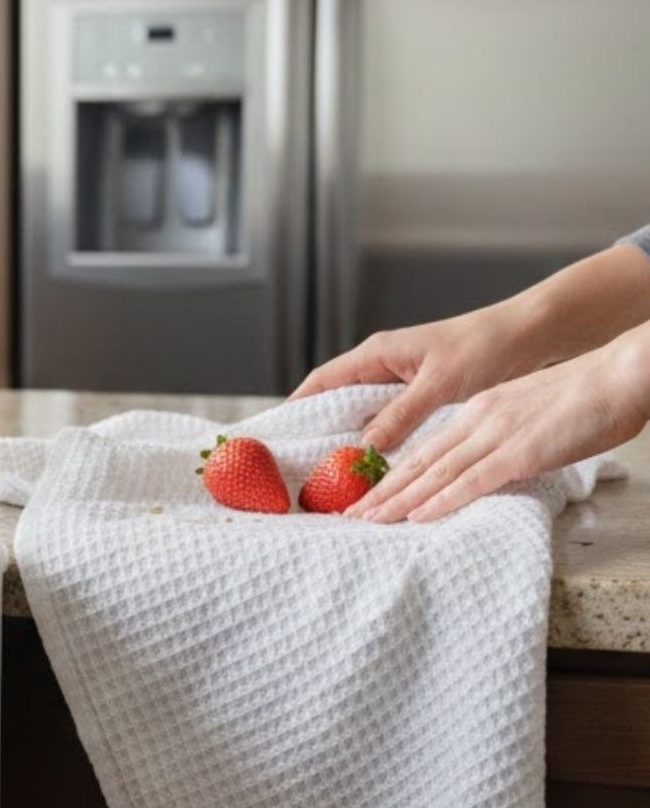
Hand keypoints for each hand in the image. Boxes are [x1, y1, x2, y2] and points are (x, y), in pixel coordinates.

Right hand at [290, 303, 545, 449]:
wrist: (530, 335)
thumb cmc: (485, 347)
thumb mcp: (439, 384)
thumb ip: (400, 415)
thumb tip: (365, 446)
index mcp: (378, 354)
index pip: (323, 381)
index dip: (297, 405)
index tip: (276, 432)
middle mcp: (385, 366)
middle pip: (338, 400)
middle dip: (320, 429)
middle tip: (302, 463)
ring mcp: (403, 381)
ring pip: (365, 414)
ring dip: (352, 439)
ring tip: (336, 473)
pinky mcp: (424, 395)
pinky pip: (391, 420)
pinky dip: (382, 441)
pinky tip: (381, 464)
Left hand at [345, 336, 649, 522]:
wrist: (618, 373)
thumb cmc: (586, 395)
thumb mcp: (530, 413)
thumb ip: (506, 434)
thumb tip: (495, 460)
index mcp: (479, 411)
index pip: (427, 448)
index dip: (395, 473)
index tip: (371, 494)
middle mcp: (478, 421)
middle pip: (420, 462)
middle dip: (384, 491)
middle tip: (352, 515)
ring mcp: (497, 436)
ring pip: (436, 472)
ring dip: (400, 500)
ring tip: (369, 520)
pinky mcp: (520, 451)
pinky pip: (473, 480)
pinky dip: (441, 500)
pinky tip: (418, 516)